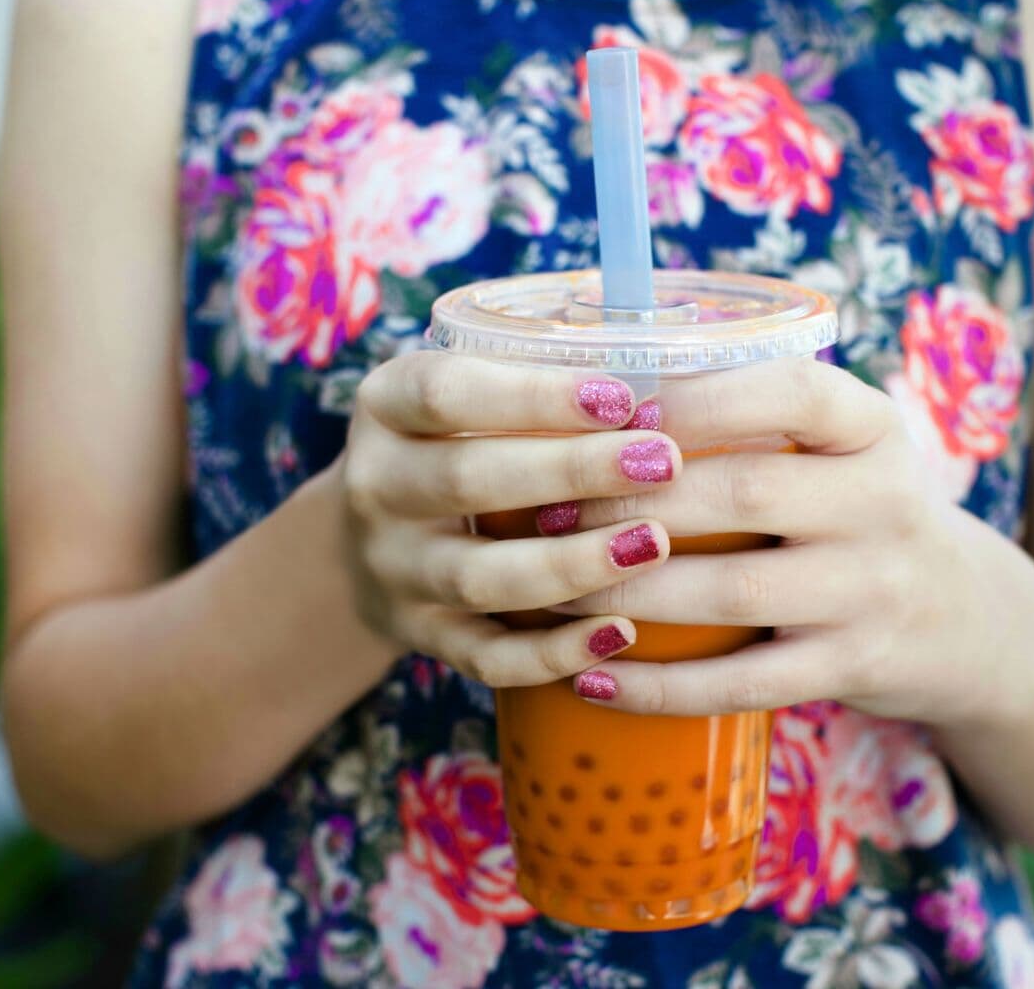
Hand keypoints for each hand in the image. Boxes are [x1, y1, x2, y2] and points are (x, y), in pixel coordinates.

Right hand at [341, 351, 681, 686]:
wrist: (369, 533)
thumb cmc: (455, 439)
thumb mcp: (468, 392)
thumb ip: (539, 376)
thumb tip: (664, 379)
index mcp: (384, 405)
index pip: (446, 393)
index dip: (532, 395)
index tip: (620, 397)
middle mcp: (377, 487)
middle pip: (467, 481)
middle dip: (571, 472)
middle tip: (661, 462)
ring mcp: (394, 569)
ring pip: (479, 577)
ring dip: (571, 565)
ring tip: (652, 544)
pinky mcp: (421, 635)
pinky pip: (486, 657)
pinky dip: (553, 653)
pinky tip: (619, 634)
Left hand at [551, 358, 1003, 725]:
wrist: (964, 619)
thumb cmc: (856, 513)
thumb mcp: (841, 448)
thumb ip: (754, 420)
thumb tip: (595, 396)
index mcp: (872, 428)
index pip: (795, 391)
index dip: (700, 400)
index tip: (615, 411)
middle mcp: (884, 503)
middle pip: (746, 493)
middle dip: (634, 500)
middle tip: (547, 508)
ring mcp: (873, 592)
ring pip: (734, 591)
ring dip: (628, 591)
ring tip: (549, 587)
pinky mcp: (852, 667)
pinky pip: (743, 682)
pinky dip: (661, 685)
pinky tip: (593, 677)